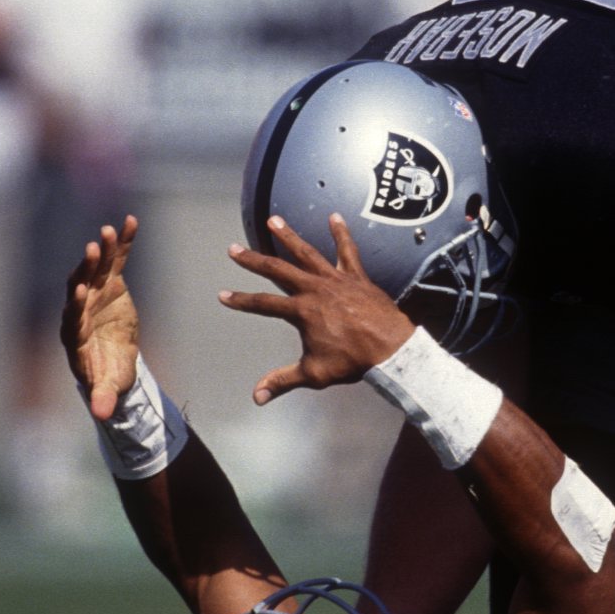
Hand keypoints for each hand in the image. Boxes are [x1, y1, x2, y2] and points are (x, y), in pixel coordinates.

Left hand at [62, 216, 139, 420]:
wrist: (113, 359)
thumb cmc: (108, 376)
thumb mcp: (109, 387)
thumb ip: (104, 398)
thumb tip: (102, 415)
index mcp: (75, 336)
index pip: (73, 318)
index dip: (75, 305)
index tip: (79, 292)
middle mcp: (80, 310)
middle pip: (80, 286)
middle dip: (85, 270)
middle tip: (91, 252)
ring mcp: (94, 293)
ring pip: (96, 269)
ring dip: (102, 250)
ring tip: (108, 231)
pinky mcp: (110, 283)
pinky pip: (116, 260)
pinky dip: (122, 242)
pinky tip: (130, 221)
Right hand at [220, 214, 416, 403]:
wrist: (390, 348)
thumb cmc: (353, 360)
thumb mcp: (314, 373)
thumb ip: (283, 381)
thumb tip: (257, 397)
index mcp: (302, 311)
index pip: (263, 304)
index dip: (242, 300)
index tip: (223, 295)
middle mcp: (315, 289)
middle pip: (278, 270)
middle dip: (254, 260)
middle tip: (234, 249)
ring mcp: (336, 279)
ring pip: (307, 252)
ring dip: (288, 236)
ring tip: (273, 220)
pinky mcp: (356, 276)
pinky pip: (348, 250)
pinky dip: (341, 233)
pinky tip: (335, 216)